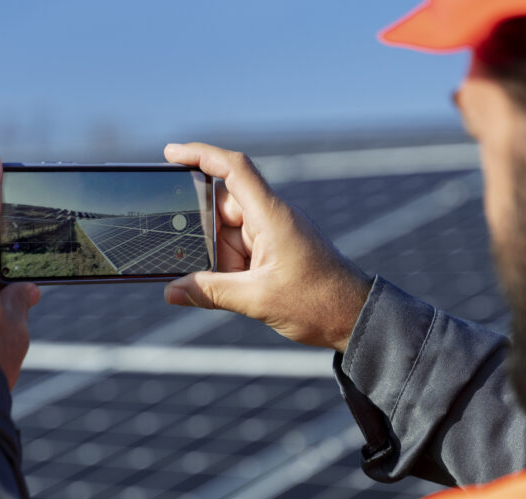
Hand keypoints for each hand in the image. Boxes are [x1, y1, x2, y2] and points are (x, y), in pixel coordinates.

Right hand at [162, 143, 371, 352]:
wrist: (354, 317)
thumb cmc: (318, 302)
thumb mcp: (258, 300)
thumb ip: (211, 293)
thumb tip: (172, 291)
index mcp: (272, 216)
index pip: (233, 169)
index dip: (200, 155)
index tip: (171, 154)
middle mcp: (272, 218)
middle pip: (222, 208)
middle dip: (202, 234)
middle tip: (185, 257)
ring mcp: (274, 234)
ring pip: (228, 234)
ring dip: (218, 259)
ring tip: (226, 285)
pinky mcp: (275, 251)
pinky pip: (241, 250)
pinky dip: (229, 267)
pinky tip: (226, 288)